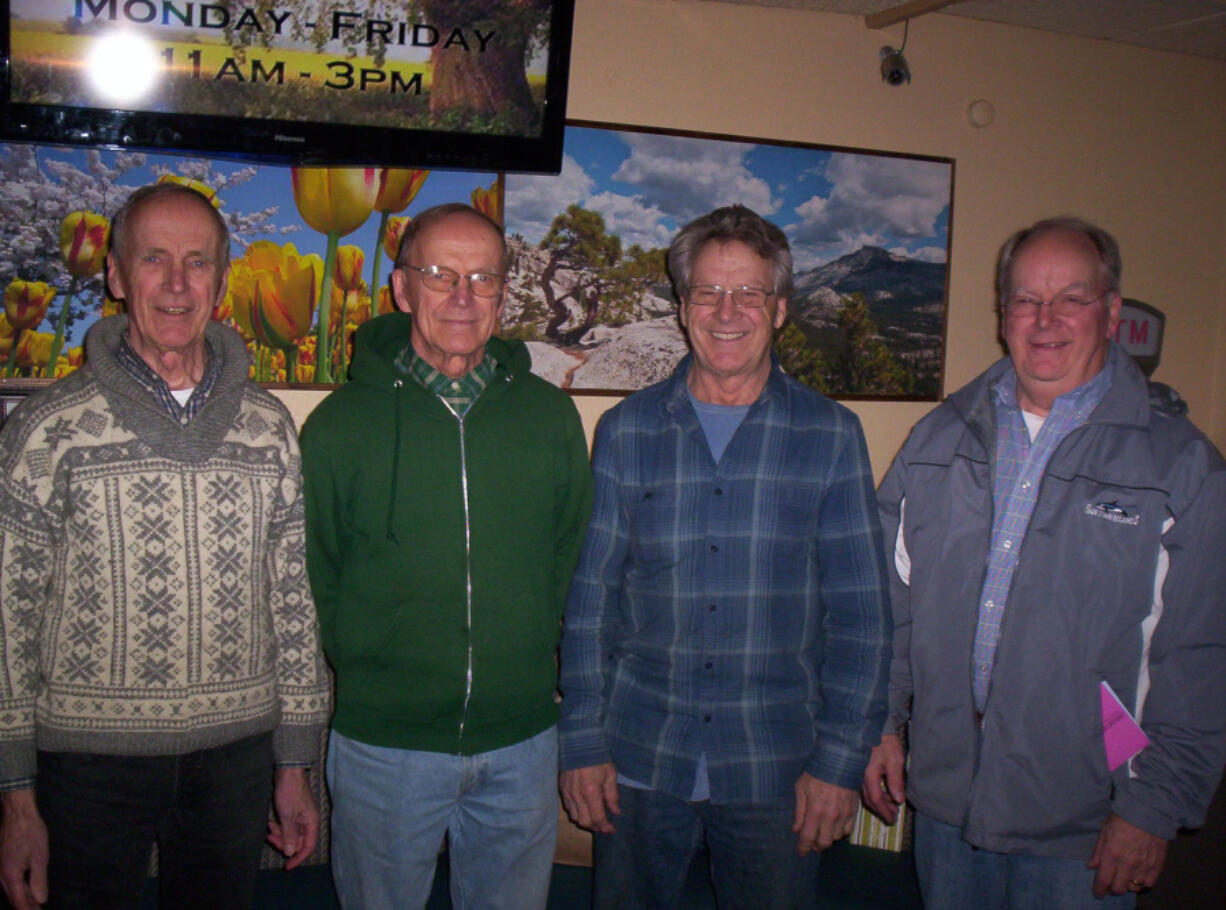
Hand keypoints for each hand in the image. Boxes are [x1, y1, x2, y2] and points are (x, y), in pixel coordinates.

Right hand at [0, 789, 48, 909]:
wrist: (17, 813)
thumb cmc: (30, 832)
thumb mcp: (40, 856)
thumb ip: (39, 880)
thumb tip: (40, 900)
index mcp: (10, 875)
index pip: (19, 900)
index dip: (28, 909)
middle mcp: (0, 874)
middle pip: (13, 897)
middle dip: (25, 906)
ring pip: (10, 889)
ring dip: (22, 898)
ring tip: (35, 904)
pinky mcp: (2, 862)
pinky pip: (9, 880)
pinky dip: (19, 887)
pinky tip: (27, 888)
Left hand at [267, 768, 318, 869]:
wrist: (288, 771)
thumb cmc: (290, 792)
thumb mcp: (288, 816)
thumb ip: (289, 835)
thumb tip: (290, 853)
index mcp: (312, 822)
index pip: (307, 847)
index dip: (298, 858)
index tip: (287, 866)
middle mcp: (308, 821)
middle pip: (297, 841)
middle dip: (284, 843)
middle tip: (270, 839)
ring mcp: (301, 816)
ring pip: (291, 834)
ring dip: (280, 834)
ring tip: (269, 829)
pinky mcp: (294, 811)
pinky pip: (287, 826)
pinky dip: (279, 827)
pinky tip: (271, 823)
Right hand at [560, 763, 619, 834]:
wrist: (579, 743)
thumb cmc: (598, 758)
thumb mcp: (610, 775)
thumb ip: (612, 796)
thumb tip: (615, 812)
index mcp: (590, 792)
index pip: (597, 818)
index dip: (605, 827)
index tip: (612, 829)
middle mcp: (576, 796)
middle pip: (584, 822)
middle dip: (595, 827)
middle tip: (604, 825)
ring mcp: (567, 793)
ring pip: (574, 817)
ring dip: (585, 821)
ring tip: (595, 818)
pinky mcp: (562, 789)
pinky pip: (568, 807)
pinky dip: (577, 812)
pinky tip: (584, 808)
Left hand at [792, 773, 857, 854]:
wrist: (840, 761)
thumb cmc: (816, 773)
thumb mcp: (801, 788)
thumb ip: (799, 811)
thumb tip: (796, 830)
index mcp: (815, 809)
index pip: (808, 837)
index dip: (803, 847)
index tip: (801, 852)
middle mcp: (830, 816)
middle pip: (824, 843)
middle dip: (816, 846)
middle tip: (811, 842)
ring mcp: (844, 815)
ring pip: (836, 838)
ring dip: (828, 837)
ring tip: (822, 830)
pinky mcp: (854, 812)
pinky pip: (847, 831)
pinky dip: (839, 832)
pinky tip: (834, 825)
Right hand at [861, 734, 905, 824]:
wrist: (870, 727)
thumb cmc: (885, 742)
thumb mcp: (895, 760)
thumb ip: (896, 780)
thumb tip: (899, 799)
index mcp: (869, 775)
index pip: (877, 799)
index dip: (885, 811)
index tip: (893, 820)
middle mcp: (860, 777)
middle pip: (870, 800)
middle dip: (882, 810)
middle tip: (894, 815)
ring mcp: (857, 774)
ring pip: (866, 794)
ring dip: (878, 802)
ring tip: (891, 805)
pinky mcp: (857, 771)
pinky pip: (864, 787)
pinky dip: (874, 794)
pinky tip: (882, 793)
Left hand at [1087, 813, 1167, 897]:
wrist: (1148, 812)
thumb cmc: (1122, 819)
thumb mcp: (1104, 831)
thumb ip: (1098, 851)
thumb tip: (1091, 866)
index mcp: (1112, 853)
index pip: (1103, 879)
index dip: (1099, 889)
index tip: (1098, 893)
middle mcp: (1128, 863)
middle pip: (1119, 888)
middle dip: (1112, 888)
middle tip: (1110, 883)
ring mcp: (1144, 866)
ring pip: (1133, 888)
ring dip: (1127, 885)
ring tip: (1124, 877)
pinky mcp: (1157, 866)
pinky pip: (1148, 883)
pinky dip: (1142, 883)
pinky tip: (1138, 875)